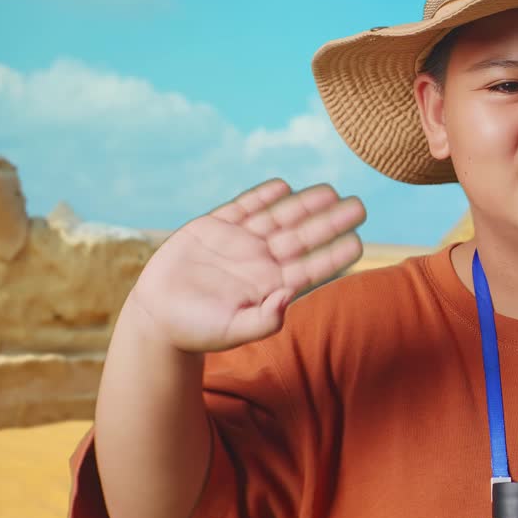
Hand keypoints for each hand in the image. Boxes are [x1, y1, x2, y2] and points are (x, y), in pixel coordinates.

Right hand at [123, 178, 365, 352]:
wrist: (157, 317)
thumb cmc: (198, 331)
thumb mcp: (232, 331)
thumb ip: (263, 321)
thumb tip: (287, 298)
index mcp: (271, 285)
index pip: (311, 267)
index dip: (334, 254)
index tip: (359, 242)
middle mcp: (260, 261)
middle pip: (303, 236)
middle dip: (330, 221)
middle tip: (360, 206)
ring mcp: (238, 242)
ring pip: (279, 217)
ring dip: (304, 203)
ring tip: (331, 190)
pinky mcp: (212, 227)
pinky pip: (242, 207)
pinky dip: (261, 195)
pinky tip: (283, 186)